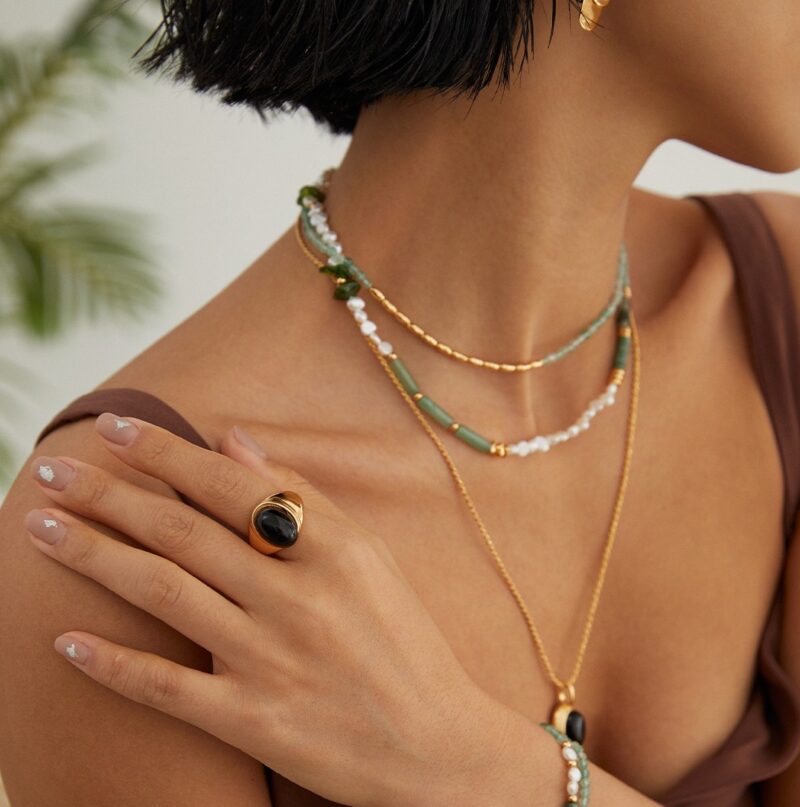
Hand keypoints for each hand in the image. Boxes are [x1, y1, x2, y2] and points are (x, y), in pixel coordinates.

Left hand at [24, 413, 511, 806]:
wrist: (436, 747)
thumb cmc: (404, 640)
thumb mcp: (371, 555)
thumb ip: (304, 496)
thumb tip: (231, 441)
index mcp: (334, 550)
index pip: (232, 486)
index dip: (166, 453)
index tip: (115, 427)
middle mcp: (298, 600)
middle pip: (183, 533)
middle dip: (109, 493)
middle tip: (53, 467)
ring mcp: (272, 662)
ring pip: (163, 594)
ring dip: (93, 555)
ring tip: (39, 526)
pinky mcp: (252, 722)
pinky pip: (166, 689)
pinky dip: (111, 663)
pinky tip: (64, 641)